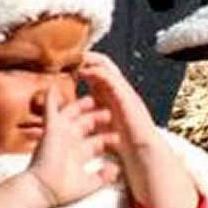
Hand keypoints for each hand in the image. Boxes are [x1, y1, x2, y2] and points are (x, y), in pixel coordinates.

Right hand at [27, 84, 119, 207]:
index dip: (107, 138)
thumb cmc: (64, 190)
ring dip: (80, 107)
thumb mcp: (90, 183)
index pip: (96, 143)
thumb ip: (104, 176)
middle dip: (97, 119)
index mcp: (79, 154)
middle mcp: (70, 143)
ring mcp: (60, 135)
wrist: (45, 190)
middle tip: (109, 112)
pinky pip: (50, 110)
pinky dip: (51, 99)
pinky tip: (52, 86)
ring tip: (90, 99)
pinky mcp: (51, 129)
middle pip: (85, 126)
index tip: (118, 135)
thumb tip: (116, 169)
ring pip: (71, 116)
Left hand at [79, 51, 199, 207]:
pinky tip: (83, 71)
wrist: (142, 152)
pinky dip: (96, 71)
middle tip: (69, 55)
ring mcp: (123, 91)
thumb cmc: (122, 143)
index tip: (66, 65)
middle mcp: (117, 90)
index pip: (96, 72)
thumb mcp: (100, 125)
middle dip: (85, 58)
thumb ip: (88, 116)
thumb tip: (69, 114)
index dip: (82, 66)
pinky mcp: (126, 95)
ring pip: (106, 66)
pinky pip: (110, 77)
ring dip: (89, 60)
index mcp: (111, 95)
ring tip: (74, 57)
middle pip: (101, 64)